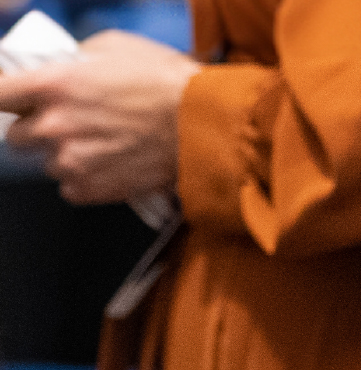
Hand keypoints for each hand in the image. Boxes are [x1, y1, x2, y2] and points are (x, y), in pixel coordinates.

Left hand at [0, 30, 198, 203]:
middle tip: (66, 125)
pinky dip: (85, 181)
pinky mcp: (93, 190)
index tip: (15, 103)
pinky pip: (71, 190)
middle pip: (16, 138)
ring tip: (99, 147)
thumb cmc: (166, 84)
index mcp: (53, 84)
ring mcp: (73, 162)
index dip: (8, 99)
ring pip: (48, 166)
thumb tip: (63, 68)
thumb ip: (75, 61)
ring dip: (66, 158)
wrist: (201, 126)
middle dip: (36, 131)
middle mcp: (55, 126)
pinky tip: (108, 167)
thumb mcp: (113, 48)